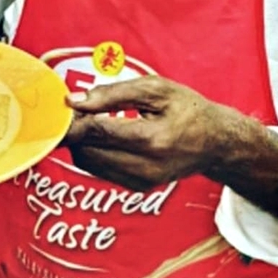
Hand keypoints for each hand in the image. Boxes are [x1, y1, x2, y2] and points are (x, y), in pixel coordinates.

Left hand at [65, 77, 219, 190]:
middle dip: (75, 130)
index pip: (96, 132)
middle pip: (88, 150)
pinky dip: (94, 151)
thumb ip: (113, 93)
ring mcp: (141, 182)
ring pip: (88, 163)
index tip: (62, 106)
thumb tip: (75, 100)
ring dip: (82, 141)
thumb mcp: (156, 89)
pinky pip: (99, 170)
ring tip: (92, 119)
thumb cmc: (187, 109)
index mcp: (152, 140)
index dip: (73, 119)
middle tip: (76, 109)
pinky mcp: (136, 188)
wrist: (215, 142)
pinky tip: (104, 134)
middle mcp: (145, 168)